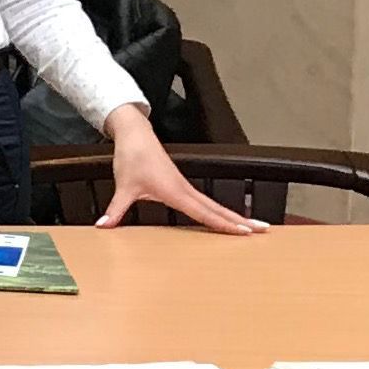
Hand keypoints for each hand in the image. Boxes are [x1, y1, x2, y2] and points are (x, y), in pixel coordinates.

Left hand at [96, 108, 268, 232]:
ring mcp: (185, 187)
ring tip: (254, 227)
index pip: (204, 212)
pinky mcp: (181, 185)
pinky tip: (226, 219)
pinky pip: (205, 202)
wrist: (135, 136)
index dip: (224, 224)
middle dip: (241, 221)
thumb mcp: (123, 186)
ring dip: (234, 216)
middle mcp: (185, 190)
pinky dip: (220, 211)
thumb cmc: (132, 158)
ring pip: (214, 206)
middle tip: (264, 231)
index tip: (244, 232)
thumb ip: (116, 209)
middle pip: (218, 209)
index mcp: (175, 192)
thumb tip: (104, 226)